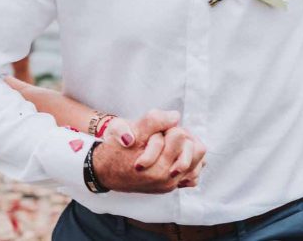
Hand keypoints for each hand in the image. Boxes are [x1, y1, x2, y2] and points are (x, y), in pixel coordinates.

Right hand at [92, 110, 206, 193]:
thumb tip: (175, 116)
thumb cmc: (113, 150)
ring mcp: (170, 185)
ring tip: (171, 144)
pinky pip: (193, 174)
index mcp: (158, 167)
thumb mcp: (125, 130)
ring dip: (187, 149)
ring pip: (199, 162)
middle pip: (197, 149)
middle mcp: (168, 179)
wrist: (103, 171)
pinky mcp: (170, 187)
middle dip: (182, 137)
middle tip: (167, 135)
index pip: (181, 136)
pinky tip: (174, 156)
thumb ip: (152, 121)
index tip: (160, 129)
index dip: (170, 126)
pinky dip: (188, 163)